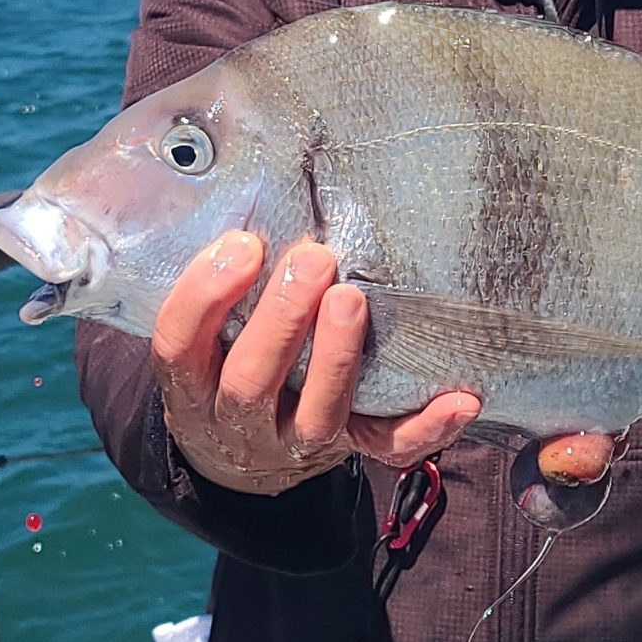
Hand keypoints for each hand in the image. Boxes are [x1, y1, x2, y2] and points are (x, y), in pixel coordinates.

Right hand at [151, 231, 478, 494]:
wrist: (239, 455)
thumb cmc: (222, 359)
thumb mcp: (200, 334)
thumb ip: (215, 285)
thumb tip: (247, 185)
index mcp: (191, 387)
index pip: (180, 347)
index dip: (203, 296)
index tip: (242, 243)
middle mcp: (237, 423)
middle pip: (249, 383)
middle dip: (280, 320)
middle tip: (313, 258)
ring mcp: (294, 445)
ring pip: (316, 418)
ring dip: (337, 358)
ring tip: (354, 298)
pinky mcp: (348, 453)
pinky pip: (388, 448)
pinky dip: (428, 428)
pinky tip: (462, 397)